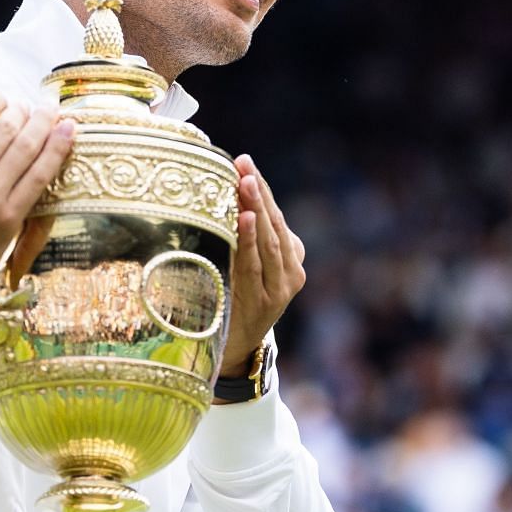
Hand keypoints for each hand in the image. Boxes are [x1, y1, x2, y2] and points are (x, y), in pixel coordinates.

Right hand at [0, 92, 74, 303]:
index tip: (2, 101)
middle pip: (11, 123)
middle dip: (24, 109)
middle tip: (29, 106)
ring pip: (30, 146)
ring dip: (46, 123)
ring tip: (52, 111)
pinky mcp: (8, 218)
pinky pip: (40, 177)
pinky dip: (58, 151)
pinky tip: (68, 134)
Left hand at [220, 154, 304, 375]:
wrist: (233, 349)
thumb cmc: (235, 300)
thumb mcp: (244, 267)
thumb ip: (243, 239)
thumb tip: (219, 196)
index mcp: (291, 257)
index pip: (276, 215)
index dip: (262, 188)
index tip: (244, 162)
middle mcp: (292, 271)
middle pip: (275, 224)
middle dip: (259, 192)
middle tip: (244, 165)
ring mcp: (282, 287)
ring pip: (270, 241)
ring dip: (256, 208)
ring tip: (246, 183)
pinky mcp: (267, 301)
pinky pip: (256, 264)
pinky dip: (250, 240)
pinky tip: (244, 219)